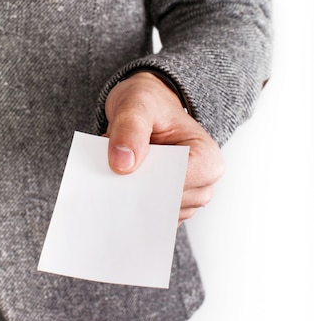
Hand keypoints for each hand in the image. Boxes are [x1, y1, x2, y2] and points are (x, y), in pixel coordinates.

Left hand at [104, 72, 224, 224]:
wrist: (145, 109)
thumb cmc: (149, 103)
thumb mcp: (137, 103)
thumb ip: (130, 128)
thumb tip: (122, 164)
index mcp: (208, 158)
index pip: (177, 185)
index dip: (147, 181)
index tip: (121, 170)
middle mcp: (203, 185)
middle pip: (164, 204)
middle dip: (135, 189)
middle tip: (112, 168)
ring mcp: (185, 200)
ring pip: (152, 214)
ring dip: (129, 194)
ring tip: (120, 166)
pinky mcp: (166, 207)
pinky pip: (145, 217)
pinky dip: (128, 202)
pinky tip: (119, 181)